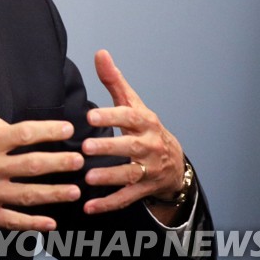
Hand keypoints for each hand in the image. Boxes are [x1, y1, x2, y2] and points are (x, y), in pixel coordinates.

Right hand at [0, 116, 83, 237]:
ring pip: (29, 194)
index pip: (24, 133)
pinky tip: (50, 224)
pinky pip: (12, 221)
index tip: (67, 130)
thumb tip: (11, 126)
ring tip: (74, 191)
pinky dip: (33, 224)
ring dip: (55, 193)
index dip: (49, 131)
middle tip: (80, 160)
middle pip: (33, 164)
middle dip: (61, 163)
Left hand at [81, 50, 184, 214]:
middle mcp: (148, 146)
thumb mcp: (132, 103)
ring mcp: (148, 170)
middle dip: (109, 148)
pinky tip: (89, 207)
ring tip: (88, 178)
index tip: (90, 116)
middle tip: (85, 147)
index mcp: (144, 122)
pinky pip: (126, 198)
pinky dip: (108, 204)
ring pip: (129, 175)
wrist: (174, 161)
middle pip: (130, 148)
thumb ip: (114, 80)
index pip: (128, 117)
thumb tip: (100, 53)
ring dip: (109, 178)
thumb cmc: (144, 127)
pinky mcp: (144, 189)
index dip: (111, 116)